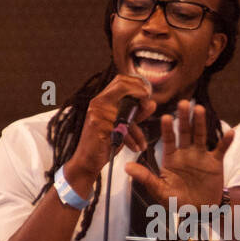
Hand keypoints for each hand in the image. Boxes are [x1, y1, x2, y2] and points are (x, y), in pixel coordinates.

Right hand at [66, 74, 154, 193]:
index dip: (137, 83)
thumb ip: (136, 113)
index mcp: (102, 99)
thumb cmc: (104, 142)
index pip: (121, 79)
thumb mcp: (122, 124)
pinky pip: (123, 129)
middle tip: (148, 107)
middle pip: (123, 85)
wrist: (87, 160)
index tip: (147, 94)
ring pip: (127, 113)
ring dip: (138, 131)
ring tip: (141, 142)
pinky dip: (132, 140)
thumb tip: (152, 103)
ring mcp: (98, 113)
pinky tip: (135, 147)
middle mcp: (98, 102)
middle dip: (140, 94)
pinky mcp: (99, 126)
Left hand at [124, 98, 235, 211]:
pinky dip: (226, 141)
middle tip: (182, 103)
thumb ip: (146, 178)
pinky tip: (230, 132)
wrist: (200, 211)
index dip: (166, 129)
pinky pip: (221, 150)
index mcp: (171, 158)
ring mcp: (201, 156)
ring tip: (199, 109)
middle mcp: (186, 153)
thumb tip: (126, 167)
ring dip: (200, 123)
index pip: (168, 140)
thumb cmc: (177, 202)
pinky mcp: (215, 163)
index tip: (164, 117)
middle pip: (184, 132)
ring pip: (201, 135)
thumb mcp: (160, 191)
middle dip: (183, 118)